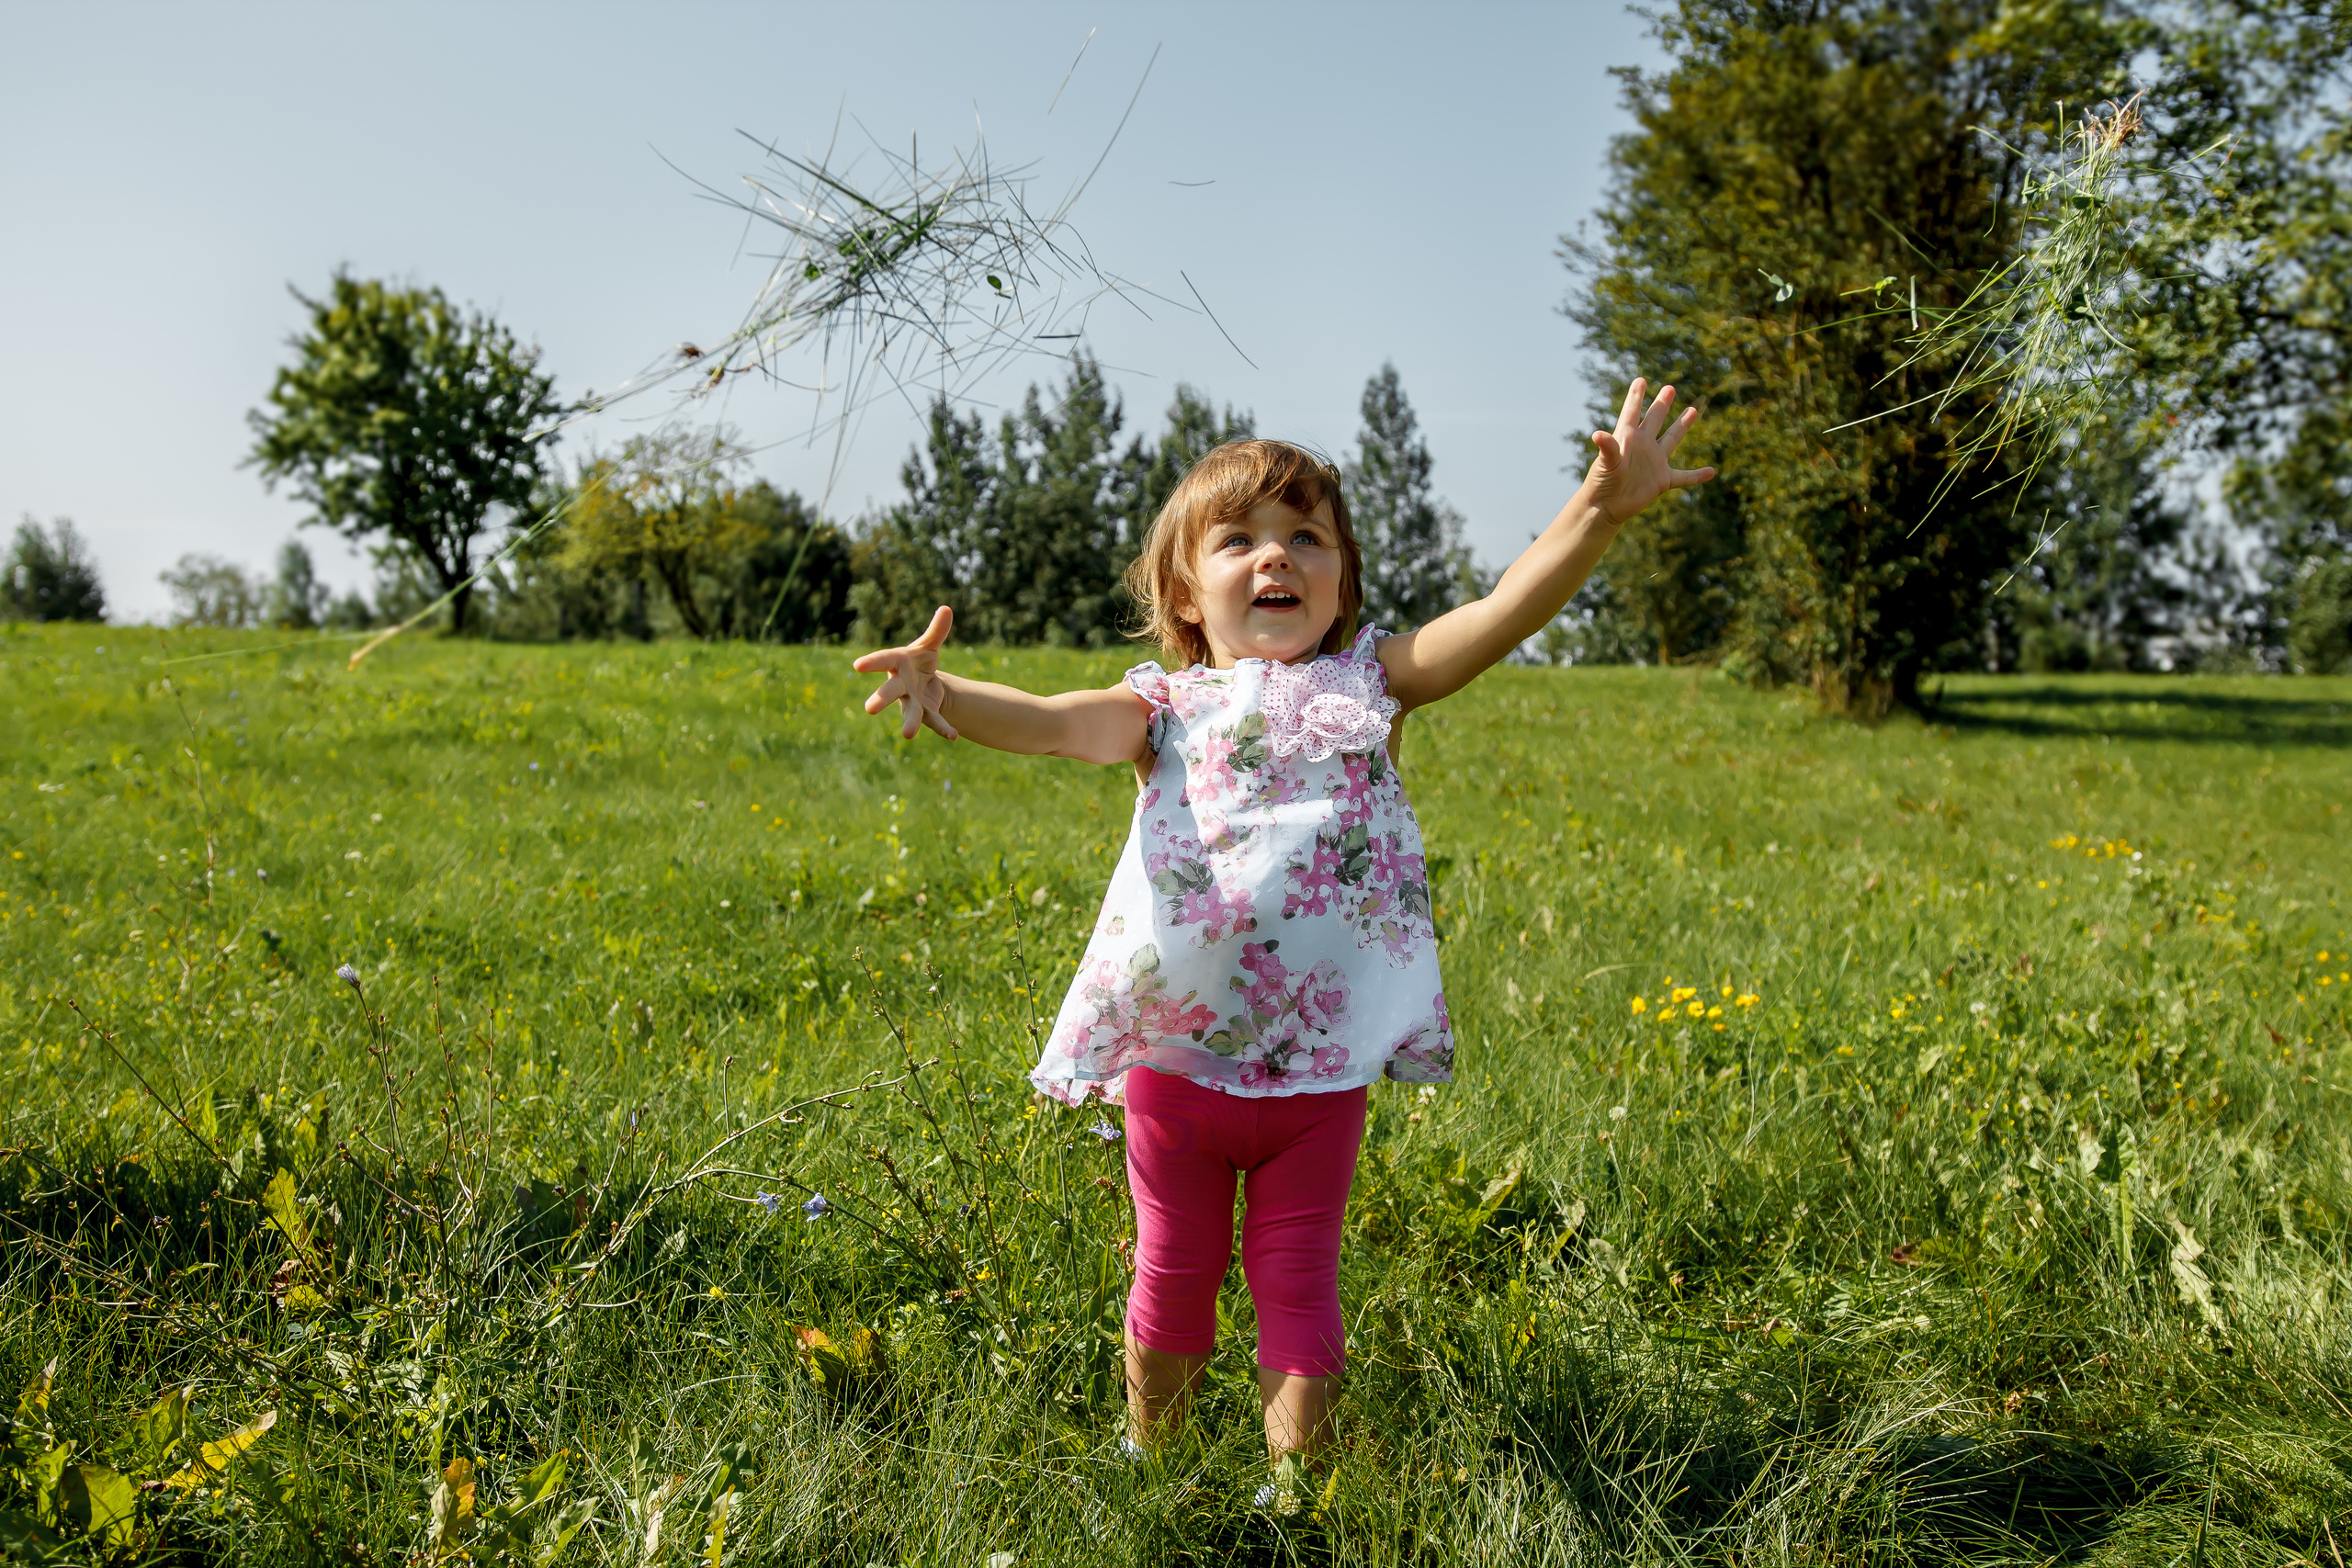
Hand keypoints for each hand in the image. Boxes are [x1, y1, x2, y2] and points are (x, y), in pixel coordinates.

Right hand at [853, 605, 957, 740]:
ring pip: (909, 712)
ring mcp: (911, 701)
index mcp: (897, 663)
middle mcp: (900, 684)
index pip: (883, 660)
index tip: (858, 665)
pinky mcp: (925, 713)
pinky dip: (943, 728)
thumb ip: (936, 631)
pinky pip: (934, 721)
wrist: (925, 682)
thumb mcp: (928, 645)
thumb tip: (946, 609)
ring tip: (908, 734)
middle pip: (889, 692)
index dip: (872, 662)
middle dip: (880, 699)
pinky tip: (953, 735)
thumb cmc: (919, 660)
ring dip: (909, 723)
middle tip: (869, 709)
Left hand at [1586, 378, 1716, 525]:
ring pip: (1671, 440)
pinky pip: (1684, 477)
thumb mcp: (1605, 464)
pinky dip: (1697, 476)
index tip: (1640, 380)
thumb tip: (1598, 434)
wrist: (1605, 507)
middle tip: (1670, 388)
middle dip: (1662, 404)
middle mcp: (1643, 446)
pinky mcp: (1662, 480)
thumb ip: (1607, 448)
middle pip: (1655, 420)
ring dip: (1682, 426)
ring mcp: (1654, 462)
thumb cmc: (1600, 483)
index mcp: (1627, 438)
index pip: (1632, 412)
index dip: (1637, 396)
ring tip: (1693, 410)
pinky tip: (1711, 472)